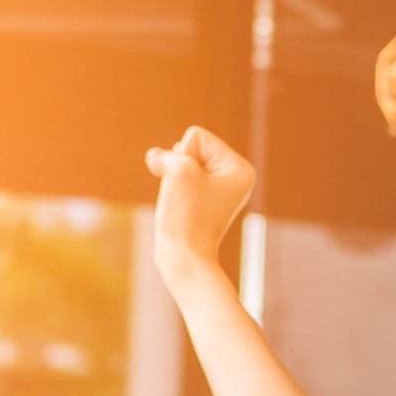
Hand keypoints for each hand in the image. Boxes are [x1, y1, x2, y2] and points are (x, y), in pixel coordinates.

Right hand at [146, 126, 255, 280]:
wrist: (184, 258)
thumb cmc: (186, 215)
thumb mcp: (179, 169)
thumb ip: (167, 154)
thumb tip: (156, 158)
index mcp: (239, 168)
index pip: (196, 137)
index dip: (183, 158)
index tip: (191, 188)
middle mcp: (234, 177)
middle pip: (189, 148)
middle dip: (178, 167)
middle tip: (186, 197)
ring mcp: (218, 190)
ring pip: (181, 164)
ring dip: (173, 179)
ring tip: (181, 203)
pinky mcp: (203, 201)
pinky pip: (179, 179)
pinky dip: (171, 189)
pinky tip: (176, 207)